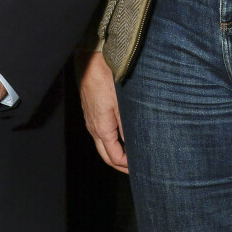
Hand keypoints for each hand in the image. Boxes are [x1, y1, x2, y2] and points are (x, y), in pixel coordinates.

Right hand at [76, 50, 127, 173]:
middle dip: (121, 164)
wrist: (91, 62)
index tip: (141, 167)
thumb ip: (127, 127)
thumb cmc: (106, 81)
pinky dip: (112, 142)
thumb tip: (135, 145)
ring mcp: (91, 121)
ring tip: (132, 154)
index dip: (127, 166)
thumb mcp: (122, 106)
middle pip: (106, 155)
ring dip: (116, 153)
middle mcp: (93, 128)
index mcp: (101, 129)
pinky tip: (123, 137)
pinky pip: (101, 134)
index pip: (114, 157)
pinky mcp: (92, 112)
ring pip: (103, 145)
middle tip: (136, 168)